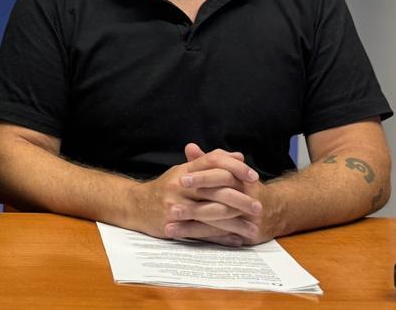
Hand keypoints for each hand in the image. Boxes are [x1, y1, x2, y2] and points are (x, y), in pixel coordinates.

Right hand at [133, 143, 261, 246]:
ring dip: (236, 222)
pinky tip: (236, 239)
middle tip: (259, 207)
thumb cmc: (166, 188)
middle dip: (241, 199)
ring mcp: (176, 204)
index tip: (254, 177)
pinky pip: (203, 231)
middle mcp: (180, 184)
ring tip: (253, 228)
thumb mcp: (185, 171)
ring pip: (213, 213)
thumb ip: (211, 163)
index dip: (235, 167)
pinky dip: (221, 236)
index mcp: (185, 170)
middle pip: (217, 189)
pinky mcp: (173, 223)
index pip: (213, 160)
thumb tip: (238, 156)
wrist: (136, 205)